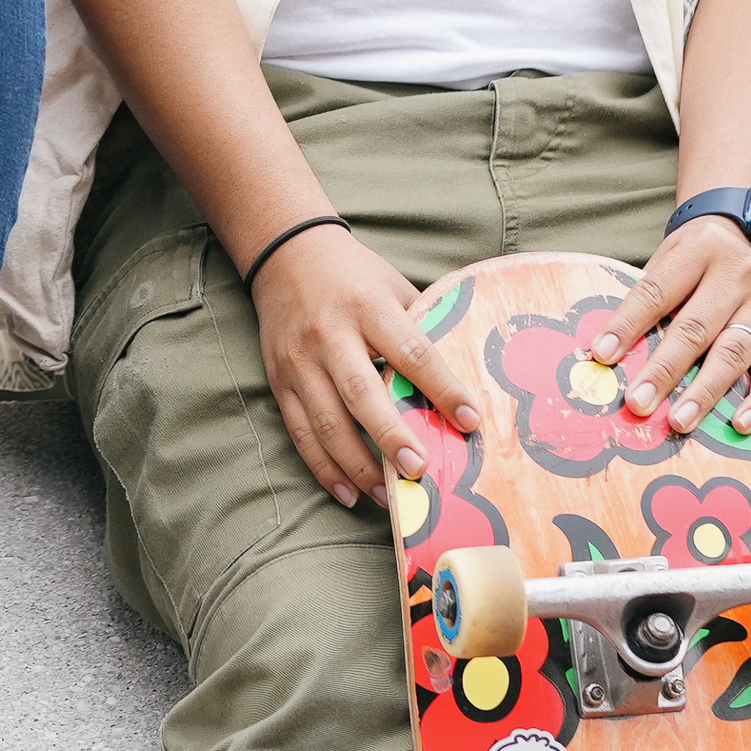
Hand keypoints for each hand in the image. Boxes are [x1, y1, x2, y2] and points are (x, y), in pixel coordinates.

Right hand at [252, 227, 479, 511]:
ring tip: (389, 497)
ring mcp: (300, 361)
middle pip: (361, 394)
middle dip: (391, 437)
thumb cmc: (354, 275)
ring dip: (359, 466)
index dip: (443, 388)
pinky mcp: (279, 380)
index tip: (471, 420)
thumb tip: (466, 376)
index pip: (412, 352)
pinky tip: (350, 492)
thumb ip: (422, 327)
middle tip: (419, 471)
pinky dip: (324, 468)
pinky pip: (300, 432)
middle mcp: (330, 335)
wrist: (284, 254)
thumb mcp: (393, 286)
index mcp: (368, 307)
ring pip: (327, 423)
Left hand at [607, 217, 750, 438]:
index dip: (627, 324)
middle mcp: (737, 273)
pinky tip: (741, 424)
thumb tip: (610, 355)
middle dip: (664, 370)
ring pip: (733, 352)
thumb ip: (647, 301)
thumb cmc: (692, 260)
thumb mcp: (667, 261)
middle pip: (695, 328)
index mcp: (698, 250)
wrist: (744, 238)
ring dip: (705, 392)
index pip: (656, 292)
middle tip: (639, 403)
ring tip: (680, 421)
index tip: (603, 355)